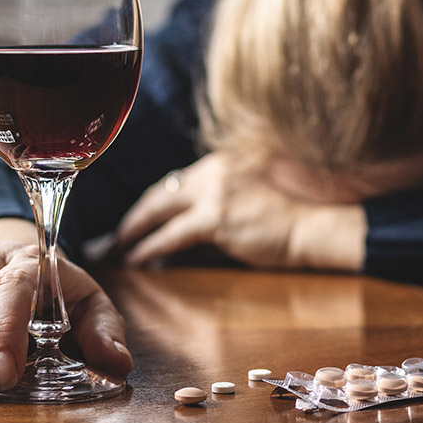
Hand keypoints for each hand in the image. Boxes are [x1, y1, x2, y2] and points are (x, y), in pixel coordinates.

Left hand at [115, 153, 365, 270]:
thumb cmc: (285, 221)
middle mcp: (212, 170)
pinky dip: (150, 248)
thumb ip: (212, 207)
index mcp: (219, 164)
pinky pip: (172, 235)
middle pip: (158, 193)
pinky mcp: (217, 217)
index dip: (150, 204)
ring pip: (158, 211)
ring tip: (115, 250)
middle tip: (109, 237)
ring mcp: (214, 192)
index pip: (173, 183)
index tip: (132, 221)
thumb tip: (175, 234)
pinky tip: (136, 259)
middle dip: (131, 217)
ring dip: (132, 232)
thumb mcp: (245, 200)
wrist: (313, 227)